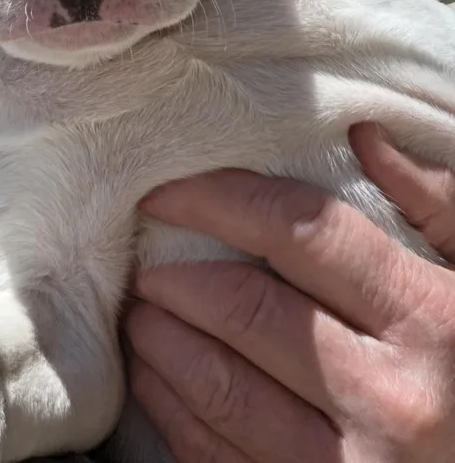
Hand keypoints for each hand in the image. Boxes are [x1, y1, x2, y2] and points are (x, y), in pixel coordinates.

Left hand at [126, 123, 454, 461]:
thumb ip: (437, 204)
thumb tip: (363, 137)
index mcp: (431, 320)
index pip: (299, 231)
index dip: (218, 201)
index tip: (166, 193)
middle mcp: (391, 397)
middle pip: (244, 308)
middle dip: (175, 277)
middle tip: (145, 261)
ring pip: (219, 387)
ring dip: (160, 342)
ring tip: (142, 314)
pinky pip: (218, 458)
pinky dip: (174, 412)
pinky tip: (159, 381)